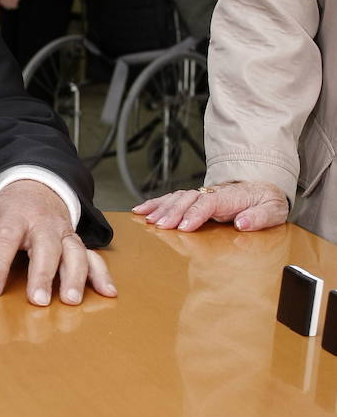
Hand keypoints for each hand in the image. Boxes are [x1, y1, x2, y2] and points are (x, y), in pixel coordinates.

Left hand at [0, 179, 116, 304]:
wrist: (38, 188)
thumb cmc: (10, 210)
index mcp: (16, 216)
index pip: (5, 239)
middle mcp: (44, 224)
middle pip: (46, 247)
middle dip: (43, 274)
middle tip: (38, 300)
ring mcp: (64, 234)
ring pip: (75, 253)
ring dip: (75, 277)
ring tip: (71, 300)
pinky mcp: (77, 243)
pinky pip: (94, 258)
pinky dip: (102, 275)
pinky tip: (107, 292)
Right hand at [133, 182, 288, 232]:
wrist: (264, 188)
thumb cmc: (267, 201)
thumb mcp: (274, 210)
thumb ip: (260, 217)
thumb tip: (243, 222)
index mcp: (231, 197)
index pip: (209, 203)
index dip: (195, 214)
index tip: (184, 227)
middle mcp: (213, 193)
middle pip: (188, 199)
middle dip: (173, 212)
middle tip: (161, 226)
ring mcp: (203, 194)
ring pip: (177, 197)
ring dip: (161, 207)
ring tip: (147, 219)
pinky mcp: (195, 198)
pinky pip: (173, 198)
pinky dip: (156, 203)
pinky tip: (142, 210)